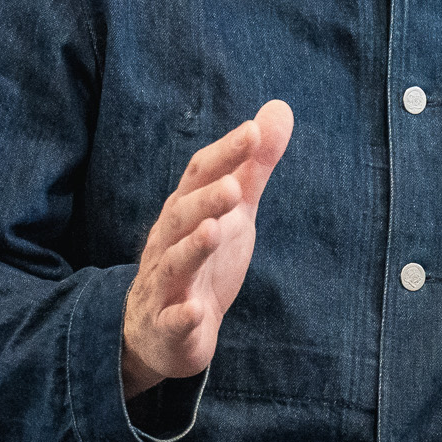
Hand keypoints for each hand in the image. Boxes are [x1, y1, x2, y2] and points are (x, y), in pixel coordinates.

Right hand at [121, 99, 293, 397]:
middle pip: (182, 215)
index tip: (253, 132)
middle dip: (205, 200)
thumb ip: (253, 166)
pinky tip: (198, 311)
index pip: (200, 175)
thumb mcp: (232, 212)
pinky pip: (172, 321)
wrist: (161, 332)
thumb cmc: (202, 261)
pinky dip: (182, 315)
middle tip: (233, 187)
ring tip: (215, 232)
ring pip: (173, 263)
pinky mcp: (168, 327)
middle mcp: (168, 242)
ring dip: (192, 248)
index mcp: (185, 211)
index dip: (225, 154)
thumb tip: (279, 109)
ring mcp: (165, 285)